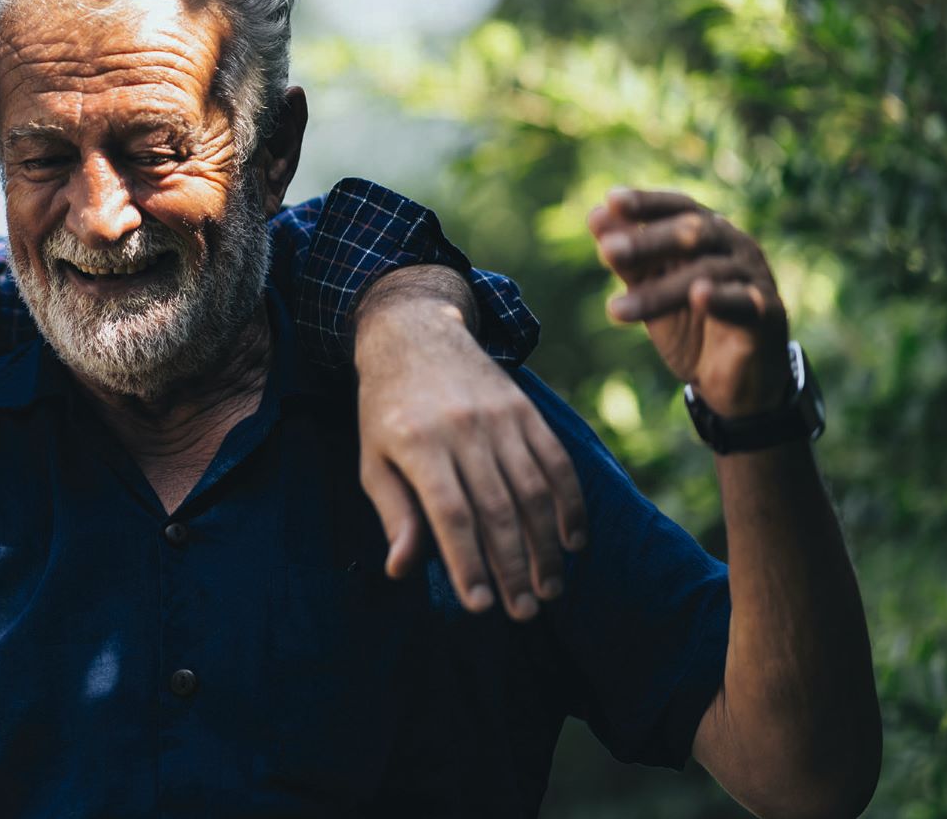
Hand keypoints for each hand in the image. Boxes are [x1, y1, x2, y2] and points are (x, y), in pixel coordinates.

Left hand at [354, 296, 586, 621]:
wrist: (416, 334)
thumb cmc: (387, 409)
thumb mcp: (373, 459)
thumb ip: (394, 514)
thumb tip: (401, 569)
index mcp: (417, 443)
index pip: (450, 514)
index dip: (468, 563)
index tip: (481, 606)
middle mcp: (463, 429)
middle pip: (497, 509)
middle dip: (513, 567)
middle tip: (523, 612)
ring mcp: (499, 418)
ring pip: (534, 491)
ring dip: (546, 546)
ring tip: (549, 590)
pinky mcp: (526, 411)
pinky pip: (557, 462)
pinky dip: (570, 504)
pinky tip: (573, 541)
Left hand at [588, 188, 790, 417]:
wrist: (735, 379)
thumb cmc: (690, 323)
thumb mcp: (651, 289)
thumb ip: (628, 259)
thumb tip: (595, 216)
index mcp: (708, 232)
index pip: (678, 208)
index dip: (647, 203)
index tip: (611, 200)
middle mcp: (735, 246)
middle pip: (693, 232)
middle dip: (647, 242)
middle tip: (607, 250)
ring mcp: (754, 277)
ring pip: (707, 272)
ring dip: (659, 291)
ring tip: (616, 310)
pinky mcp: (768, 313)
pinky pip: (744, 301)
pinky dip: (720, 297)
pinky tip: (698, 296)